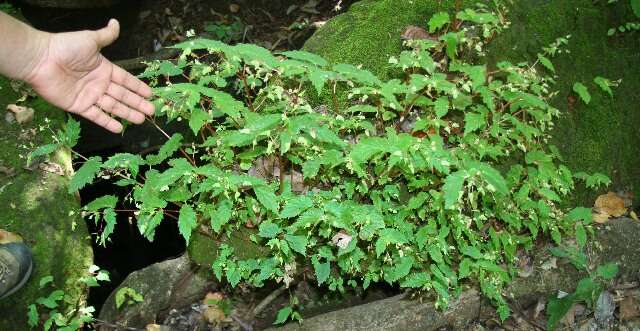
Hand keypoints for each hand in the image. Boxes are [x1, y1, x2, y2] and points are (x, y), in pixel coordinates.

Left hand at [24, 19, 153, 132]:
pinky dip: (107, 122)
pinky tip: (118, 128)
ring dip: (127, 113)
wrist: (41, 59)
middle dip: (137, 103)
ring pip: (113, 107)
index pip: (125, 80)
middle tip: (151, 111)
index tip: (150, 94)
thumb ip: (106, 35)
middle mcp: (98, 83)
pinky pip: (96, 116)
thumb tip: (116, 22)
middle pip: (122, 95)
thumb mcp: (90, 40)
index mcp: (104, 69)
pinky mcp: (79, 106)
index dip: (138, 87)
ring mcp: (89, 96)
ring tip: (140, 120)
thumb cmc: (65, 47)